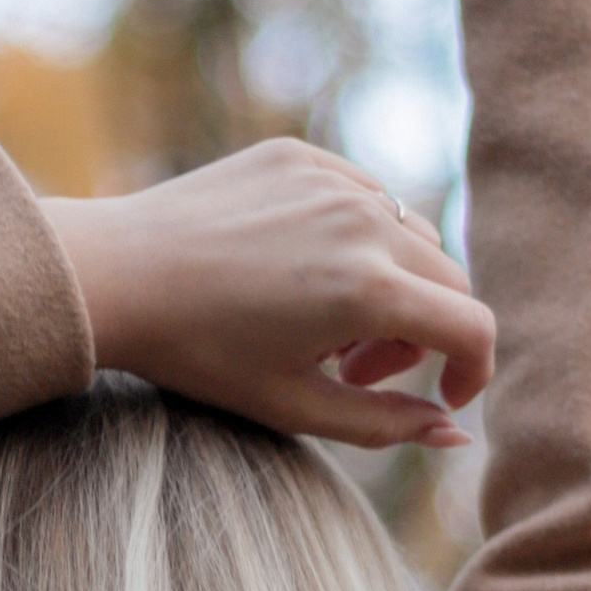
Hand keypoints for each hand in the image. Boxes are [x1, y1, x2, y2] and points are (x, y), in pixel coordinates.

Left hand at [42, 142, 492, 450]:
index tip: (447, 397)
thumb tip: (455, 434)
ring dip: (393, 283)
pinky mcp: (298, 156)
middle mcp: (365, 222)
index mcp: (371, 290)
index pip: (473, 327)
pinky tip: (297, 271)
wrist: (115, 275)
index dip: (474, 372)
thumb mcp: (296, 407)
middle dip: (423, 334)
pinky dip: (355, 237)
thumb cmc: (199, 354)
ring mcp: (332, 180)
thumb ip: (388, 426)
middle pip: (447, 280)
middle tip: (356, 368)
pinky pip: (363, 196)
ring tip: (324, 323)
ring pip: (411, 234)